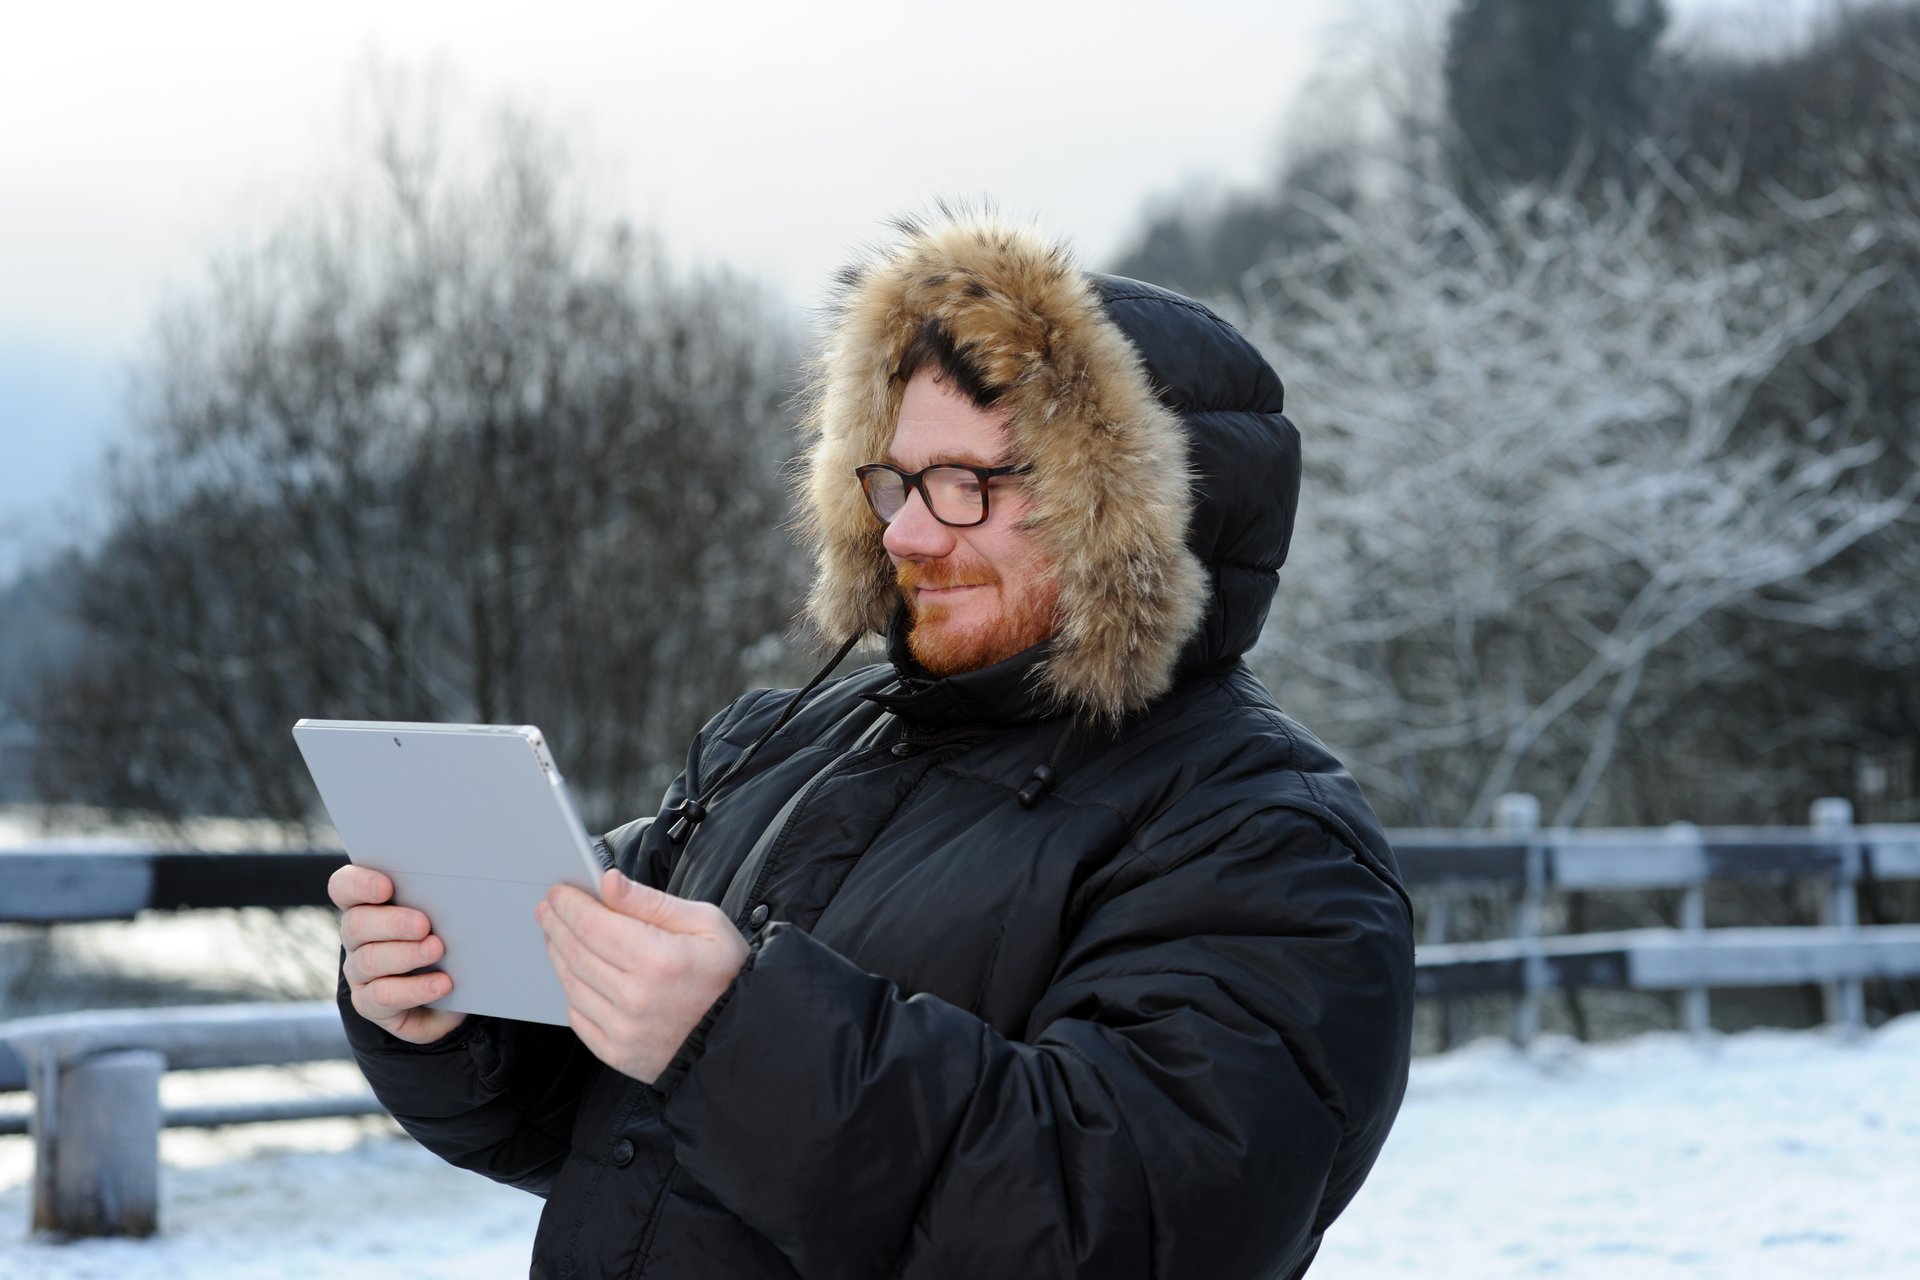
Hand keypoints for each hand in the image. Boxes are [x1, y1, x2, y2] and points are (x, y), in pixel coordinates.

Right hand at [330, 863, 469, 1044]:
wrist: (452, 994)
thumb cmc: (446, 942)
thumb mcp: (444, 916)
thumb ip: (439, 899)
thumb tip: (459, 889)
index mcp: (368, 904)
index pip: (344, 887)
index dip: (359, 883)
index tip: (386, 887)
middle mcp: (357, 937)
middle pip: (356, 924)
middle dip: (392, 923)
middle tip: (423, 925)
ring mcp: (359, 971)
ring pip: (369, 960)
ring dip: (406, 955)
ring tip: (437, 950)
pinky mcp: (369, 1003)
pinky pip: (382, 996)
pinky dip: (415, 989)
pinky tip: (442, 984)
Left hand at [537, 869, 749, 1084]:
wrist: (740, 1036)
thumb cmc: (727, 975)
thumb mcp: (706, 923)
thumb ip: (651, 902)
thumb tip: (608, 882)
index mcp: (658, 960)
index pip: (592, 925)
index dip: (569, 905)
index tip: (558, 891)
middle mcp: (635, 997)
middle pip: (575, 952)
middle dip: (556, 924)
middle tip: (549, 908)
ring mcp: (623, 1030)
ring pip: (571, 984)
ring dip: (558, 955)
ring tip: (558, 936)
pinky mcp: (617, 1053)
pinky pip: (577, 1016)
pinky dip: (571, 991)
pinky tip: (576, 973)